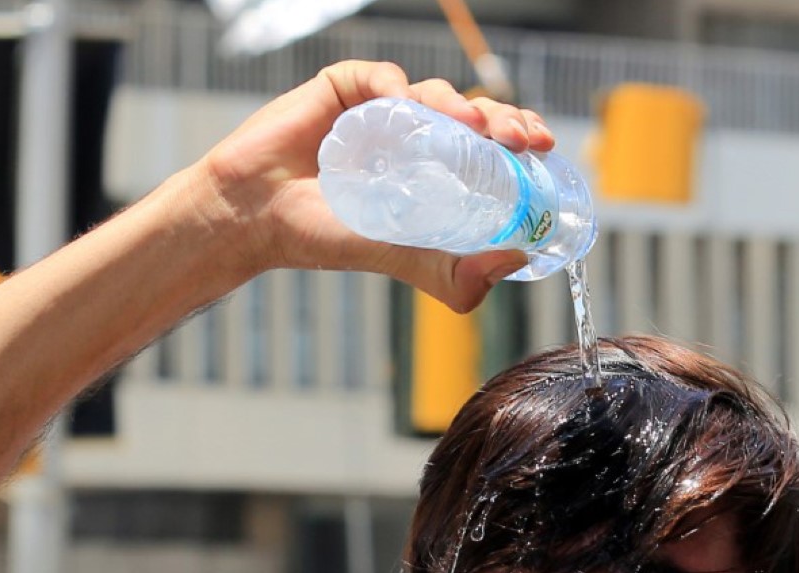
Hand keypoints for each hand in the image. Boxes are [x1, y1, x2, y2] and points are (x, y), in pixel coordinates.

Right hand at [197, 60, 557, 311]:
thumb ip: (453, 271)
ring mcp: (380, 112)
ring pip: (435, 93)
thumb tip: (514, 259)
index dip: (518, 143)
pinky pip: (382, 76)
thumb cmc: (323, 240)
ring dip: (459, 104)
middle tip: (522, 137)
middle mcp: (412, 139)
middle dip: (505, 119)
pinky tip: (404, 102)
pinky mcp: (344, 88)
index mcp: (430, 172)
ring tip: (469, 126)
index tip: (541, 148)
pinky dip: (399, 85)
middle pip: (473, 116)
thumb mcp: (402, 259)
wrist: (257, 218)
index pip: (488, 150)